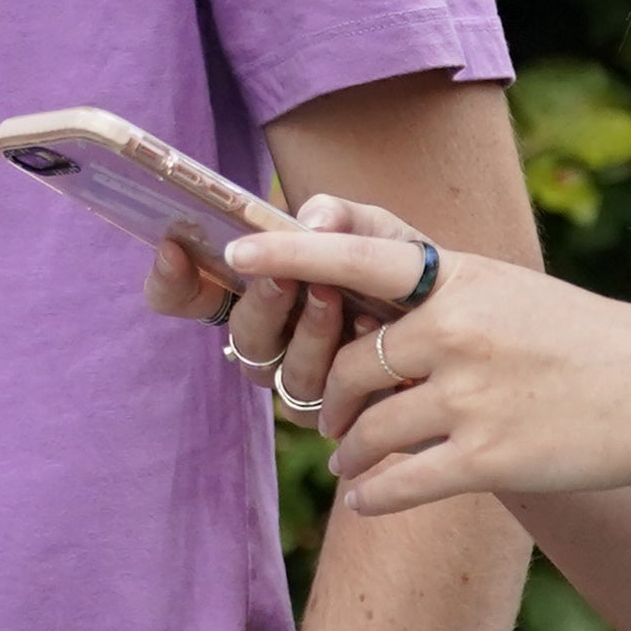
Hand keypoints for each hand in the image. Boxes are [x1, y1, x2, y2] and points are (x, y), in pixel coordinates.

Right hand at [151, 195, 382, 430]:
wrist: (461, 322)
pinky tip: (371, 332)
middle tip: (284, 276)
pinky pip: (318, 398)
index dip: (169, 280)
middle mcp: (269, 339)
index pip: (188, 297)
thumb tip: (310, 222)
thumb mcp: (376, 230)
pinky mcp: (330, 415)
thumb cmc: (405, 274)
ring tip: (335, 297)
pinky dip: (341, 360)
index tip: (173, 247)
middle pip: (237, 334)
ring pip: (275, 368)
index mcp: (259, 291)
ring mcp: (295, 377)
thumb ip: (340, 216)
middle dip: (258, 303)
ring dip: (303, 330)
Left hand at [231, 203, 630, 513]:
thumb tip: (347, 287)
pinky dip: (375, 496)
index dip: (291, 253)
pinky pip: (401, 483)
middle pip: (350, 369)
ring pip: (368, 433)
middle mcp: (457, 332)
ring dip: (349, 454)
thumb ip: (430, 285)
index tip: (240, 250)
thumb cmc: (578, 336)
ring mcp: (472, 397)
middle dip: (329, 400)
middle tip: (328, 416)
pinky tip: (371, 499)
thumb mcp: (505, 286)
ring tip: (350, 461)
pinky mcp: (490, 458)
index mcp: (458, 281)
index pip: (356, 259)